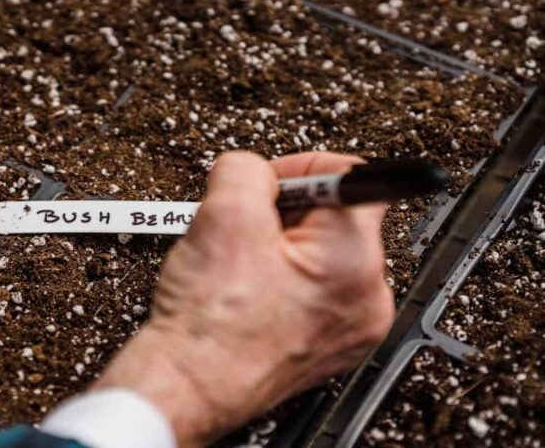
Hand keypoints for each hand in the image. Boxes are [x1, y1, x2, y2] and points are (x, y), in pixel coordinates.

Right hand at [95, 152, 393, 446]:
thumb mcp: (221, 215)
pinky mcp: (328, 344)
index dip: (299, 167)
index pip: (350, 176)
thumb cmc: (208, 324)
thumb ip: (246, 168)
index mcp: (354, 260)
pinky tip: (246, 291)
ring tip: (238, 267)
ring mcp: (350, 326)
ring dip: (277, 247)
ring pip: (318, 255)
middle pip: (332, 217)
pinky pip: (312, 291)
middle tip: (240, 230)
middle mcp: (367, 297)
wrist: (186, 386)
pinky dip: (280, 280)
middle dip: (282, 213)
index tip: (268, 181)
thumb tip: (256, 169)